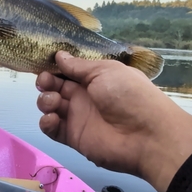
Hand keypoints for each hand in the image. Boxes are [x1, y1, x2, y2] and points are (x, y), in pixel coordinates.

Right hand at [35, 51, 191, 191]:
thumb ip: (79, 66)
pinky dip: (46, 122)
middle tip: (45, 82)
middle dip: (46, 82)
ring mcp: (77, 117)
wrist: (146, 136)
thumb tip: (59, 55)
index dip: (54, 66)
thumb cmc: (128, 95)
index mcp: (93, 78)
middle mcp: (83, 96)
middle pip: (55, 86)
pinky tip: (52, 118)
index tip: (44, 63)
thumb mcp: (105, 71)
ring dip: (45, 100)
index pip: (67, 70)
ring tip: (54, 102)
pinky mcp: (72, 136)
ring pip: (50, 106)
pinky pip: (52, 129)